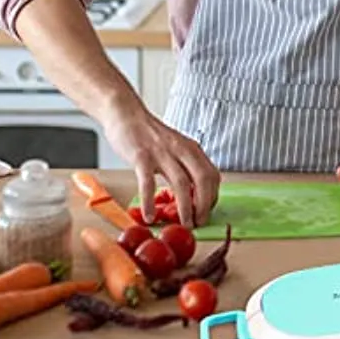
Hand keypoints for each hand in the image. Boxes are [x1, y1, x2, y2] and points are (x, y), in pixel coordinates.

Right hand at [102, 101, 219, 227]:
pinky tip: (150, 216)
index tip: (206, 212)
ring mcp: (162, 153)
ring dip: (185, 208)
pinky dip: (150, 202)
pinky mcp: (141, 156)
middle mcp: (182, 149)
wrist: (126, 114)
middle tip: (200, 223)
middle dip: (205, 204)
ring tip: (184, 224)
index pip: (212, 175)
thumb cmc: (150, 135)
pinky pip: (148, 183)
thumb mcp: (175, 147)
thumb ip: (185, 165)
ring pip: (181, 183)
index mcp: (192, 149)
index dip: (213, 196)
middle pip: (203, 179)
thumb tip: (193, 191)